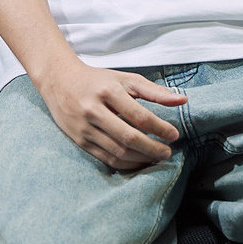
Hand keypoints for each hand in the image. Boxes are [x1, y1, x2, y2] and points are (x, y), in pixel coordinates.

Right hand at [37, 58, 186, 170]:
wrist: (59, 81)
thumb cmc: (98, 80)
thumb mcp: (125, 79)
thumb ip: (154, 91)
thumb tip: (182, 100)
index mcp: (108, 91)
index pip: (139, 115)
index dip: (159, 128)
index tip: (174, 135)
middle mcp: (94, 110)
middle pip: (128, 137)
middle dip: (152, 149)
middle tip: (167, 153)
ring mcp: (85, 128)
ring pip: (117, 152)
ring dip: (140, 159)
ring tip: (156, 159)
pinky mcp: (80, 141)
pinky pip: (106, 158)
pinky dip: (125, 164)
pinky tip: (138, 161)